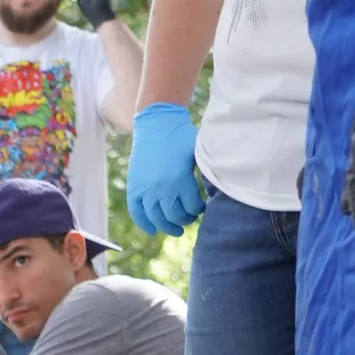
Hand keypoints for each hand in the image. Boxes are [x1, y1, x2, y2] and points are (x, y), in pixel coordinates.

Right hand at [127, 103, 205, 234]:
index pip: (192, 207)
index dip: (198, 210)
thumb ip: (205, 173)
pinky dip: (144, 224)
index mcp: (180, 180)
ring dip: (167, 226)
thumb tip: (220, 189)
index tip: (201, 208)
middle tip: (190, 218)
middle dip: (185, 219)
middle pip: (174, 216)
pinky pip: (137, 213)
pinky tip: (153, 230)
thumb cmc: (181, 137)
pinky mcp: (135, 188)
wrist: (156, 123)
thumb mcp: (199, 153)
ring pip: (156, 218)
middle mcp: (162, 188)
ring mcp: (146, 190)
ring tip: (176, 229)